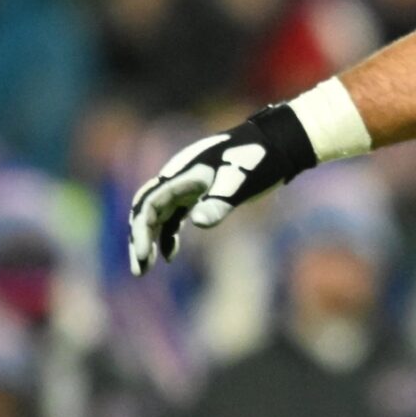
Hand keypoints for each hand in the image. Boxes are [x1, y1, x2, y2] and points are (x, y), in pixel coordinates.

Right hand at [127, 102, 318, 270]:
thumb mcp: (239, 183)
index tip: (143, 257)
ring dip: (150, 240)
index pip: (148, 205)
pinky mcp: (198, 192)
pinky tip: (170, 255)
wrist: (275, 145)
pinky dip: (168, 234)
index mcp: (180, 175)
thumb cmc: (257, 161)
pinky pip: (174, 215)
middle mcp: (177, 179)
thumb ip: (218, 202)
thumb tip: (197, 222)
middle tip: (139, 271)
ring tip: (147, 268)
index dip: (141, 232)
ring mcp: (187, 185)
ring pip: (158, 214)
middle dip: (139, 240)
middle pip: (145, 210)